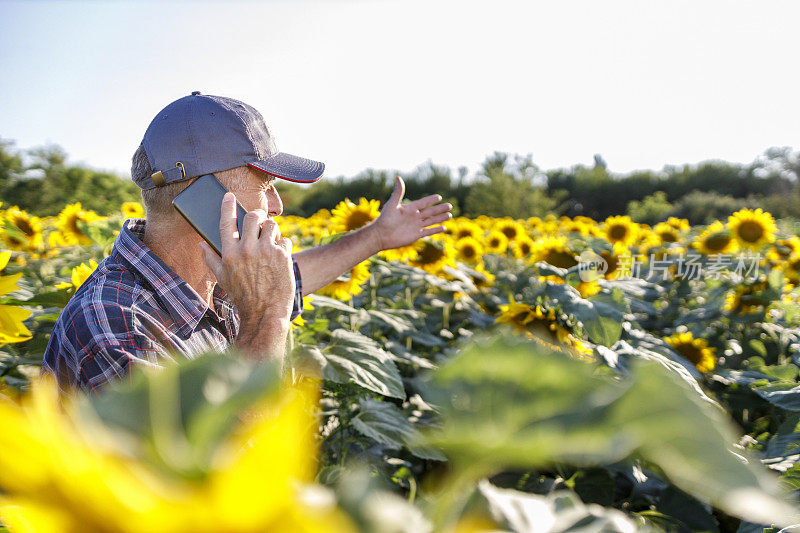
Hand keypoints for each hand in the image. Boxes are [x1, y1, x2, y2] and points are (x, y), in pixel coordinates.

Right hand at [199, 192, 295, 323]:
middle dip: (257, 216)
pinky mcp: (283, 255)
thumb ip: (211, 259)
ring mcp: (266, 251)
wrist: (265, 313)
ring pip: (272, 225)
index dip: (227, 206)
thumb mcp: (222, 278)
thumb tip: (201, 244)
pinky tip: (279, 256)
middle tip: (258, 221)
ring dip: (271, 230)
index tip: (229, 196)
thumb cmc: (242, 296)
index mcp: (229, 253)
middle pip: (253, 217)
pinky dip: (282, 245)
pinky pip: (284, 239)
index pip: (227, 222)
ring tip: (269, 241)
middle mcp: (247, 250)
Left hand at [371, 176, 452, 250]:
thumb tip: (398, 177)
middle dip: (440, 209)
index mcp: (410, 208)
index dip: (431, 200)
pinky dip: (436, 230)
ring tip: (450, 215)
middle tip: (450, 205)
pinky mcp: (416, 235)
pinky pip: (428, 231)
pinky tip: (444, 228)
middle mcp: (414, 217)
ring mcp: (416, 226)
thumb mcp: (392, 204)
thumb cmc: (385, 219)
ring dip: (440, 218)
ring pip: (431, 221)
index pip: (423, 203)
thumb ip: (398, 192)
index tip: (439, 196)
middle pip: (430, 212)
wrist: (381, 236)